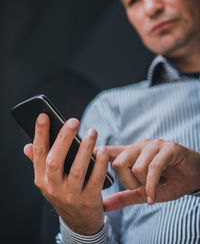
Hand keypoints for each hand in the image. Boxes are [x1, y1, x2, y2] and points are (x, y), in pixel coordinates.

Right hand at [24, 113, 108, 234]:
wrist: (79, 221)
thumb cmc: (64, 192)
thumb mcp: (48, 181)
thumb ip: (39, 163)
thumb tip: (27, 146)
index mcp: (41, 178)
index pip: (38, 152)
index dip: (40, 134)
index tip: (43, 116)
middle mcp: (53, 187)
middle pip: (55, 160)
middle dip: (63, 138)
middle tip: (74, 121)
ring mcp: (70, 195)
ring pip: (77, 169)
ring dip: (85, 148)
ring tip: (92, 132)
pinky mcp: (88, 200)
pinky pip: (95, 179)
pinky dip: (99, 164)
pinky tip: (103, 151)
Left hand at [101, 139, 199, 211]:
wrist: (194, 177)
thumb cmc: (168, 181)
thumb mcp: (143, 191)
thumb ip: (124, 196)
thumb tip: (103, 206)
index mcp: (132, 153)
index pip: (110, 150)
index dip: (98, 153)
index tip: (87, 157)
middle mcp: (140, 146)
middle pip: (119, 162)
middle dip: (127, 182)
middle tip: (140, 188)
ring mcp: (154, 145)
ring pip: (136, 166)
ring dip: (143, 184)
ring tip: (152, 186)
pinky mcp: (168, 148)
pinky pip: (153, 168)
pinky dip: (151, 186)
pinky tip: (152, 196)